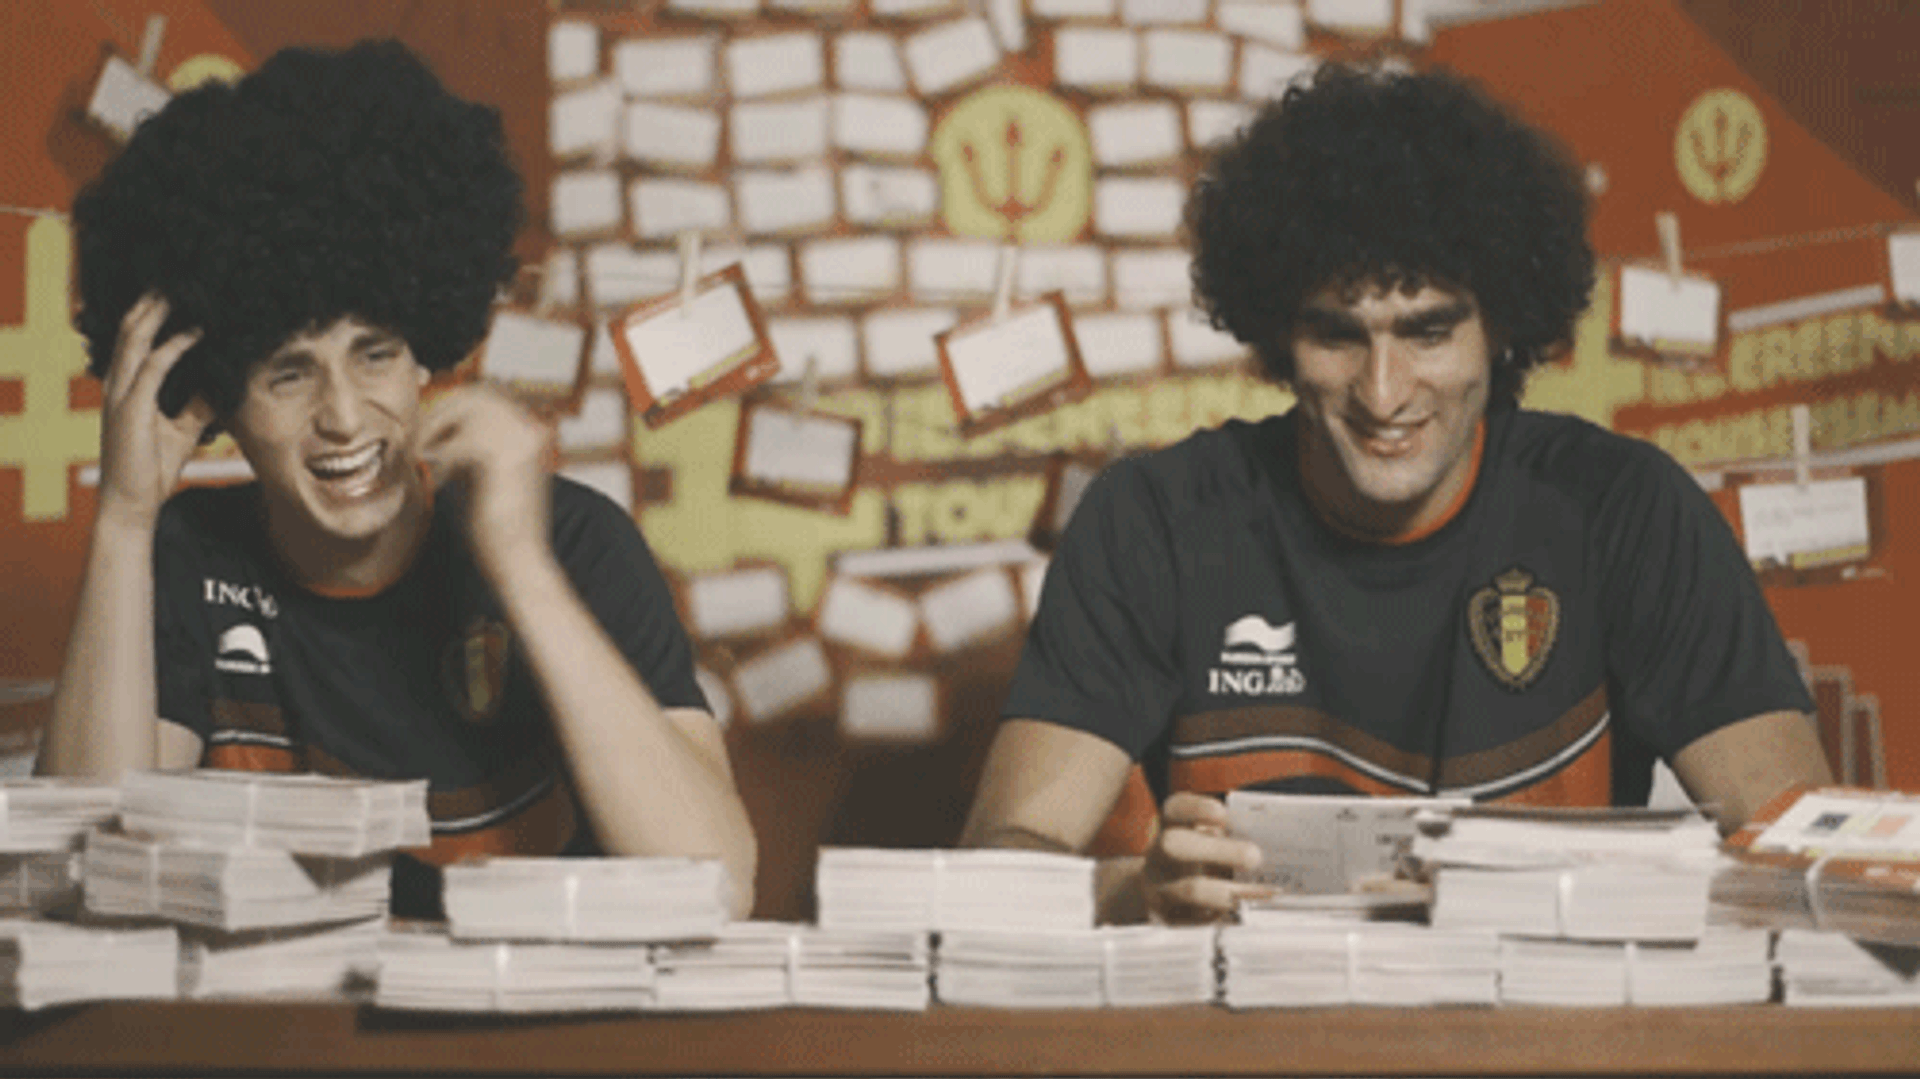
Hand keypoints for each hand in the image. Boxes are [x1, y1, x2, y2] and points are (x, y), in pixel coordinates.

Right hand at [96, 294, 211, 531]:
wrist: (132, 503)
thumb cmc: (153, 467)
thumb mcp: (184, 429)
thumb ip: (198, 404)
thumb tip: (220, 384)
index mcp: (127, 386)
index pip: (136, 338)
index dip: (153, 313)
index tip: (178, 292)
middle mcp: (119, 384)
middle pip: (131, 328)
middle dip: (152, 300)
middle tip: (178, 276)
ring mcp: (121, 394)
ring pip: (135, 339)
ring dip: (158, 312)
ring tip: (180, 287)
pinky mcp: (131, 408)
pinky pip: (153, 368)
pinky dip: (174, 346)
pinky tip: (195, 332)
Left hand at [410, 384, 552, 577]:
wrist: (521, 560)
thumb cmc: (501, 526)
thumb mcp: (484, 475)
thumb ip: (469, 447)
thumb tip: (439, 431)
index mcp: (531, 431)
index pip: (489, 394)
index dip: (453, 407)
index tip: (428, 431)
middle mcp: (530, 429)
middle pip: (476, 394)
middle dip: (441, 414)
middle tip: (419, 441)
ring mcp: (519, 440)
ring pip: (464, 411)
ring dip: (437, 431)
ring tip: (423, 457)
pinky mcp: (501, 458)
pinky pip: (456, 442)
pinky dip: (438, 457)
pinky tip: (434, 477)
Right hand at [1141, 791, 1271, 923]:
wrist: (1162, 890)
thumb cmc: (1199, 857)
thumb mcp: (1206, 839)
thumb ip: (1228, 836)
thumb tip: (1269, 843)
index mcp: (1171, 825)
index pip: (1176, 809)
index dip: (1198, 809)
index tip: (1224, 814)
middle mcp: (1159, 853)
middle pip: (1175, 846)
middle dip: (1219, 851)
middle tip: (1255, 858)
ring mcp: (1158, 886)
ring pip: (1191, 889)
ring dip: (1231, 891)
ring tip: (1263, 891)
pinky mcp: (1167, 917)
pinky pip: (1198, 919)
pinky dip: (1227, 914)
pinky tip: (1246, 910)